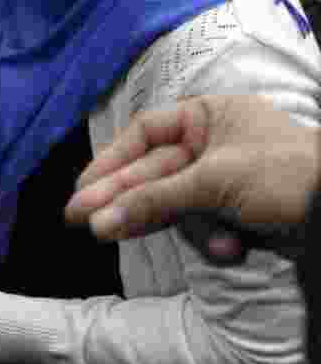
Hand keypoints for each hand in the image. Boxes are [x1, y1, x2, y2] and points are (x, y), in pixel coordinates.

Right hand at [64, 96, 319, 263]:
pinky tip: (230, 249)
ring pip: (174, 202)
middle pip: (153, 171)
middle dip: (121, 197)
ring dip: (162, 223)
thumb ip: (153, 199)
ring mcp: (224, 178)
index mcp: (209, 115)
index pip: (146, 132)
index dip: (111, 158)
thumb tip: (100, 220)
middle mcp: (212, 142)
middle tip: (79, 219)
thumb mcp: (213, 182)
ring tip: (122, 238)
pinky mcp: (236, 211)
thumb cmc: (283, 174)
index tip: (84, 186)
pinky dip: (213, 237)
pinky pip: (205, 222)